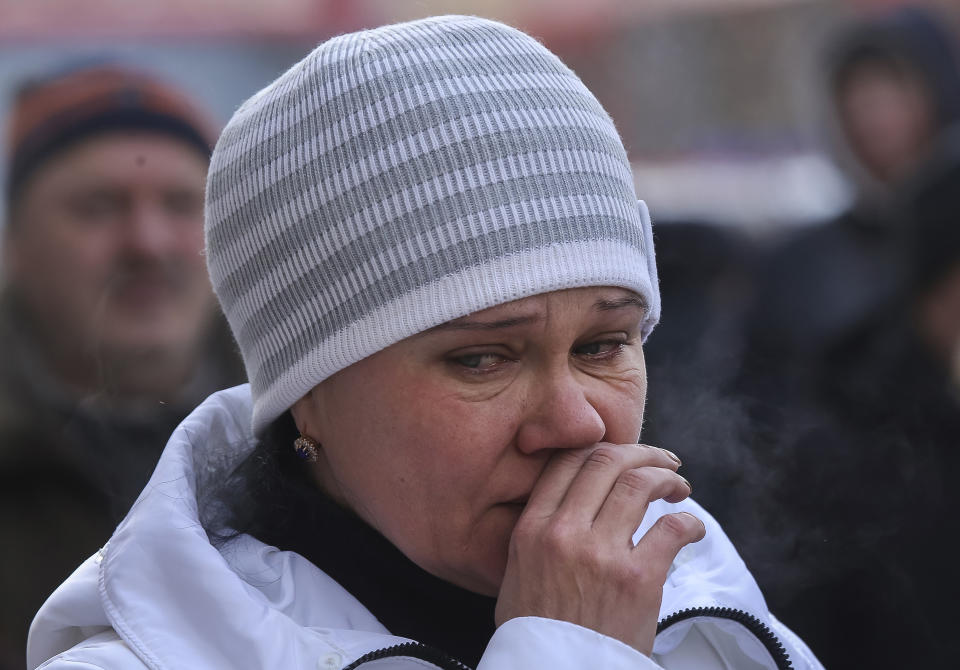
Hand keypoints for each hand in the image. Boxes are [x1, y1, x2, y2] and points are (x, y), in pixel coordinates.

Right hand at [494, 443, 704, 654]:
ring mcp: (601, 555)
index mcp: (532, 527)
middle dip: (642, 453)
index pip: (568, 461)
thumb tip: (569, 497)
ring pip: (640, 485)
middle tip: (661, 461)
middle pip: (607, 462)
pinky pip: (672, 530)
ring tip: (678, 487)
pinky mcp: (637, 580)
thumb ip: (539, 529)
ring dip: (667, 479)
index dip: (602, 447)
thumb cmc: (538, 629)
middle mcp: (564, 533)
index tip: (622, 454)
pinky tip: (692, 527)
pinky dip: (689, 522)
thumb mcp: (518, 569)